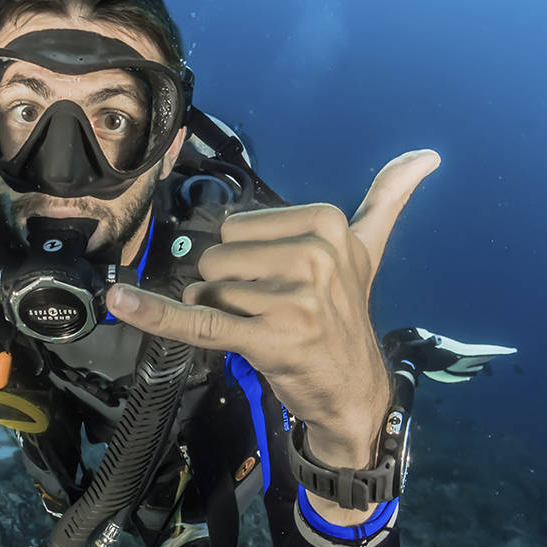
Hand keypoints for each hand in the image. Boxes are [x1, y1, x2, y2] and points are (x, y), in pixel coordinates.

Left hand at [108, 150, 440, 469]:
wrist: (355, 392)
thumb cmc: (345, 317)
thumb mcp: (369, 251)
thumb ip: (388, 198)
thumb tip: (426, 154)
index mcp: (329, 223)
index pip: (236, 226)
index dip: (245, 260)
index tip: (285, 284)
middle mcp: (315, 255)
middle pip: (216, 257)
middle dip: (229, 288)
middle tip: (271, 313)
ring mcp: (294, 298)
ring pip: (207, 290)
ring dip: (221, 315)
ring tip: (263, 330)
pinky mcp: (269, 338)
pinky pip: (197, 320)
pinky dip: (156, 314)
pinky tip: (121, 302)